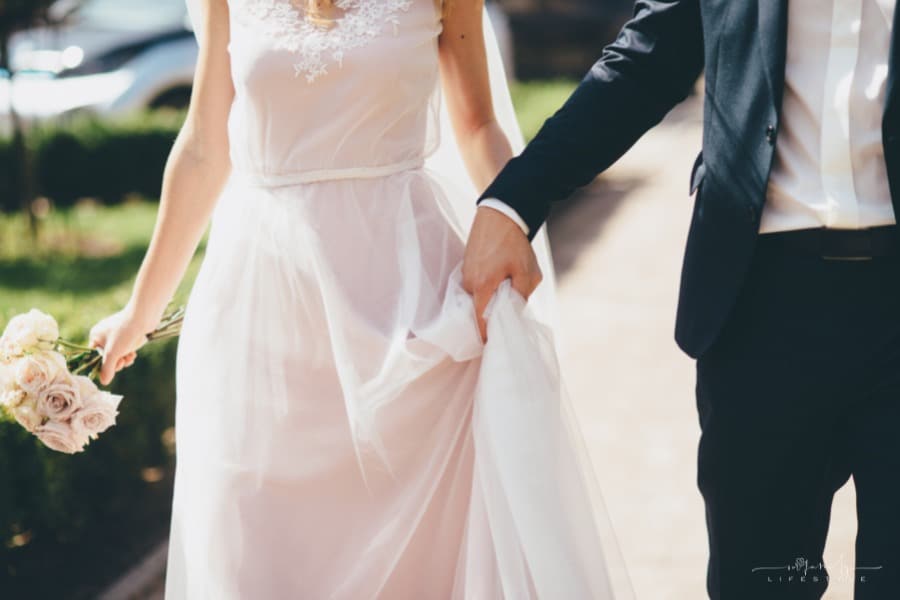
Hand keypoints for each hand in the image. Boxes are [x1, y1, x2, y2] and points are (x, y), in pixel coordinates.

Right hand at [89, 306, 150, 384]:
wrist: (144, 317)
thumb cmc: (125, 333)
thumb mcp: (113, 353)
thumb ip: (107, 369)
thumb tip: (104, 382)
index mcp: (95, 336)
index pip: (95, 356)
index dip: (105, 364)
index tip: (114, 365)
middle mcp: (104, 335)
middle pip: (107, 357)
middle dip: (117, 362)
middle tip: (124, 361)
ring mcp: (116, 335)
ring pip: (117, 355)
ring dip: (124, 359)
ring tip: (130, 356)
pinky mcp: (127, 336)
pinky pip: (125, 350)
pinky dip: (129, 354)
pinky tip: (133, 354)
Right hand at [462, 206, 542, 340]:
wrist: (500, 214)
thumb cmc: (514, 243)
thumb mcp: (526, 272)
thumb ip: (521, 296)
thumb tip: (515, 312)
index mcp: (481, 287)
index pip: (479, 321)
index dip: (486, 334)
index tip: (493, 343)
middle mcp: (468, 283)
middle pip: (477, 309)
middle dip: (492, 313)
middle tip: (508, 313)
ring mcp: (464, 273)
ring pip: (476, 296)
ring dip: (489, 297)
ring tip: (506, 288)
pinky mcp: (466, 265)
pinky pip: (474, 285)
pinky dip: (485, 287)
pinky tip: (499, 278)